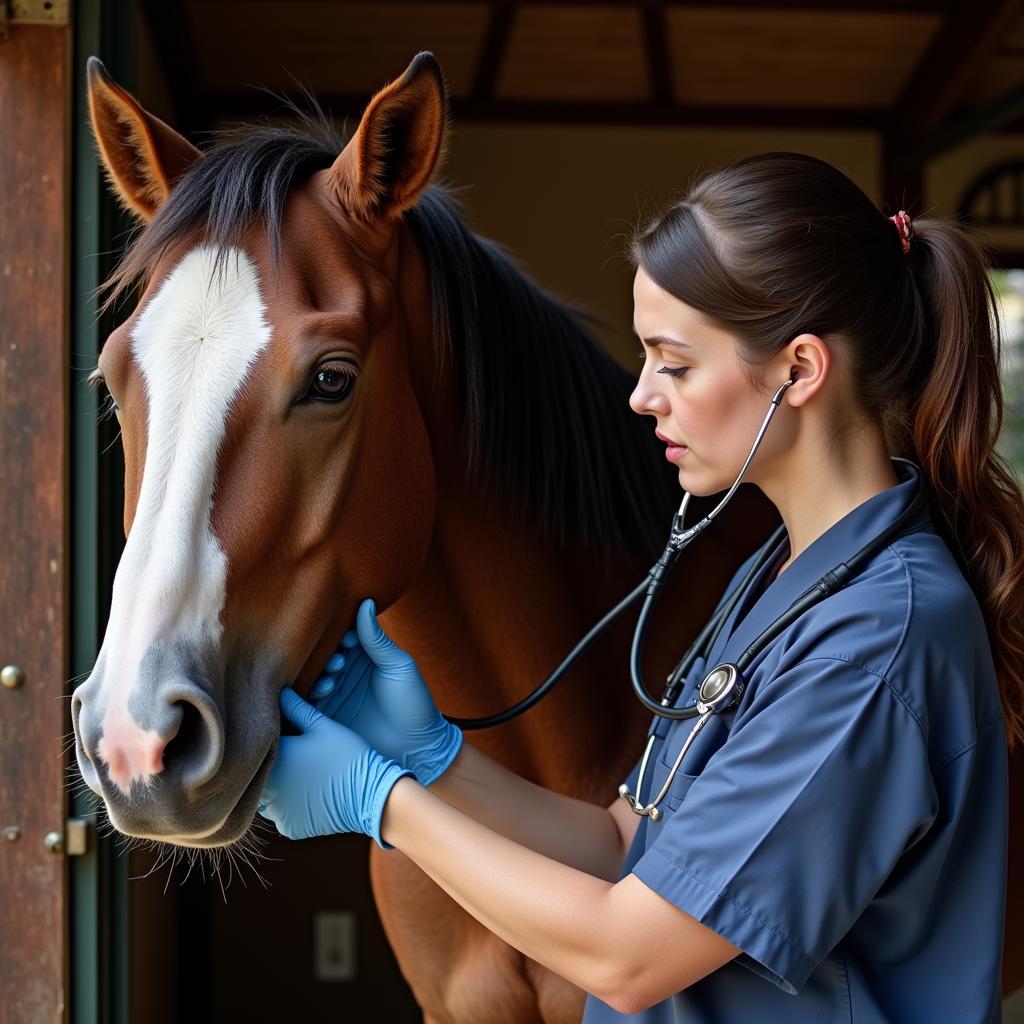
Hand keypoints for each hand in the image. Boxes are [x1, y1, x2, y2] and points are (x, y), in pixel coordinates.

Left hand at [258, 687, 411, 846]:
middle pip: (259, 772)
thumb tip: (280, 691)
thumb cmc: (347, 754)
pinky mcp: (290, 828)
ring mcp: (278, 812)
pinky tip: (309, 793)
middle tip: (292, 755)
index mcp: (274, 758)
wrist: (372, 795)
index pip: (259, 744)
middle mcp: (268, 789)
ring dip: (277, 786)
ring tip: (300, 774)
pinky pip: (281, 813)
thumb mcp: (323, 726)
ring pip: (267, 795)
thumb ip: (296, 708)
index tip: (284, 734)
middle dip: (272, 763)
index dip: (270, 737)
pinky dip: (290, 804)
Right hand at [309, 599, 462, 787]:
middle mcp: (345, 670)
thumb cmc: (413, 703)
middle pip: (324, 653)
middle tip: (339, 661)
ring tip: (333, 677)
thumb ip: (377, 639)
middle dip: (326, 653)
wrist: (415, 749)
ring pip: (313, 674)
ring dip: (319, 672)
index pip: (344, 634)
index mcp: (365, 654)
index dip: (341, 632)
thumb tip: (365, 602)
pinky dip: (309, 692)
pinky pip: (307, 699)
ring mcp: (333, 692)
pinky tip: (322, 689)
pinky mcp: (324, 714)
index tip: (347, 638)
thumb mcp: (398, 666)